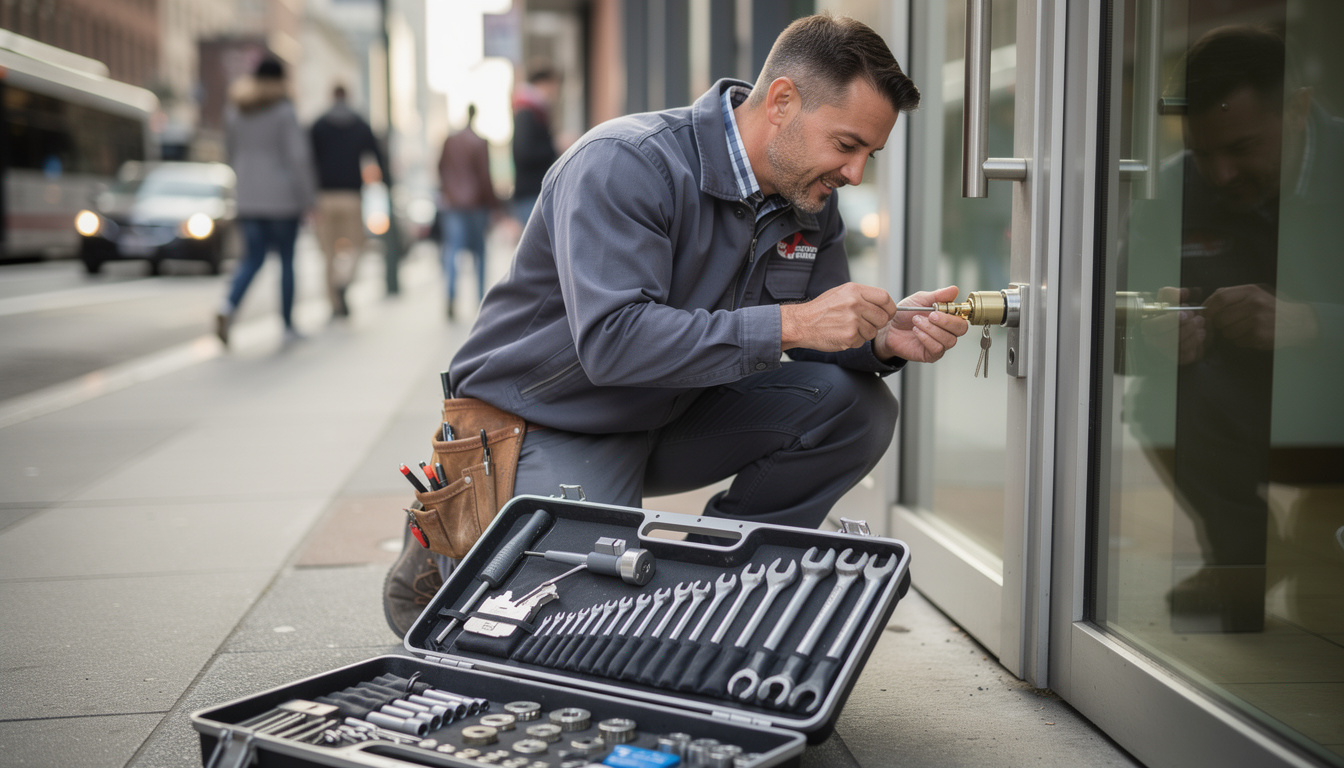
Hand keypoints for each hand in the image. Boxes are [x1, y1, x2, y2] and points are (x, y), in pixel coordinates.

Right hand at [780, 282, 897, 351]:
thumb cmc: (821, 309)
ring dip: (864, 333)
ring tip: (848, 328)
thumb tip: (883, 303)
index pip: (885, 298)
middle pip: (883, 317)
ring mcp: (852, 321)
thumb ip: (862, 296)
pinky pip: (862, 341)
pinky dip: (854, 341)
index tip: (887, 313)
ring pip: (873, 332)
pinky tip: (841, 334)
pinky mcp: (849, 337)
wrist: (801, 323)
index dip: (889, 308)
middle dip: (877, 323)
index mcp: (854, 290)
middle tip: (864, 323)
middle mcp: (855, 304)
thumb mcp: (841, 293)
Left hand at [873, 285, 968, 362]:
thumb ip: (938, 295)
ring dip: (931, 329)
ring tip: (916, 322)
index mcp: (948, 317)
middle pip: (960, 329)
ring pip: (948, 340)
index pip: (962, 318)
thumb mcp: (920, 299)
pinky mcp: (931, 354)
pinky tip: (916, 331)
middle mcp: (948, 331)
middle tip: (930, 316)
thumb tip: (954, 290)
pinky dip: (926, 338)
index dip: (953, 314)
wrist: (889, 328)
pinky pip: (937, 349)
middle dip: (945, 322)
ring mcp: (941, 343)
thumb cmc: (906, 314)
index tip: (938, 308)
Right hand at [1140, 286, 1207, 364]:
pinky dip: (1195, 348)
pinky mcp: (1175, 360)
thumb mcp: (1170, 300)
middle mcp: (1152, 340)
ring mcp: (1163, 352)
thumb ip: (1173, 293)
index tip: (1186, 313)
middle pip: (1167, 340)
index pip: (1155, 326)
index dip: (1172, 320)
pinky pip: (1185, 357)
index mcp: (1148, 326)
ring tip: (1202, 328)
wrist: (1179, 325)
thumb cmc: (1173, 313)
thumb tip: (1183, 294)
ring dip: (1193, 337)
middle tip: (1199, 320)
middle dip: (1186, 329)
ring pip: (1177, 349)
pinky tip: (1200, 337)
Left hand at [1204, 284, 1316, 349]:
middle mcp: (1254, 304)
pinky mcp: (1259, 336)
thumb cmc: (1273, 307)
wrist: (1300, 321)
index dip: (1208, 307)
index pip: (1219, 298)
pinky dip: (1241, 340)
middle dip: (1219, 324)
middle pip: (1220, 318)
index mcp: (1251, 291)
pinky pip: (1238, 341)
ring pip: (1227, 332)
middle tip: (1229, 323)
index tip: (1205, 314)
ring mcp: (1256, 321)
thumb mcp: (1257, 293)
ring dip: (1231, 333)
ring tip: (1245, 328)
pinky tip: (1253, 335)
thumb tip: (1206, 304)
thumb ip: (1234, 296)